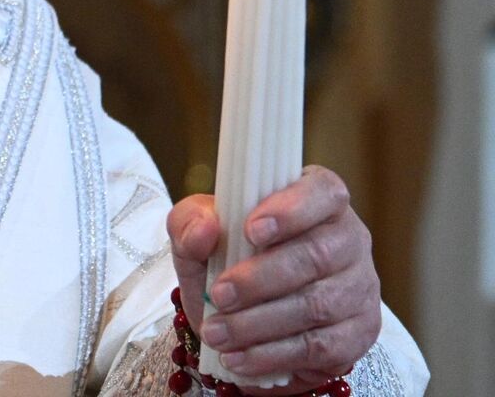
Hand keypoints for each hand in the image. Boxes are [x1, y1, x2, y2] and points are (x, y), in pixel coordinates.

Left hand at [169, 167, 381, 391]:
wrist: (241, 316)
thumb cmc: (225, 259)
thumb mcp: (196, 234)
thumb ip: (190, 222)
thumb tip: (205, 228)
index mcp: (316, 200)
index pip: (323, 192)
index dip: (292, 210)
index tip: (251, 230)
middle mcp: (348, 239)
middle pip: (317, 255)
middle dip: (261, 279)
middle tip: (219, 295)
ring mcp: (360, 288)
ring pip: (317, 305)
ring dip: (259, 323)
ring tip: (215, 332)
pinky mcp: (358, 333)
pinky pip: (320, 347)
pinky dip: (273, 355)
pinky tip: (238, 357)